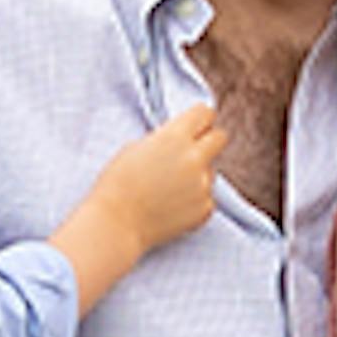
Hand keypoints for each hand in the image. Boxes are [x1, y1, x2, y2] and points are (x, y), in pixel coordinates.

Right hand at [91, 104, 224, 252]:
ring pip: (211, 171)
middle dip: (209, 141)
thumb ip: (165, 140)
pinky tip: (173, 206)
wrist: (116, 223)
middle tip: (193, 151)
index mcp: (175, 137)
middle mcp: (194, 157)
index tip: (196, 126)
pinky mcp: (205, 208)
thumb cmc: (118, 184)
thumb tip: (181, 141)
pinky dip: (195, 200)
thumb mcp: (136, 147)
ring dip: (198, 175)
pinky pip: (207, 197)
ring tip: (170, 189)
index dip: (199, 119)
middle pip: (220, 137)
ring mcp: (202, 184)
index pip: (204, 113)